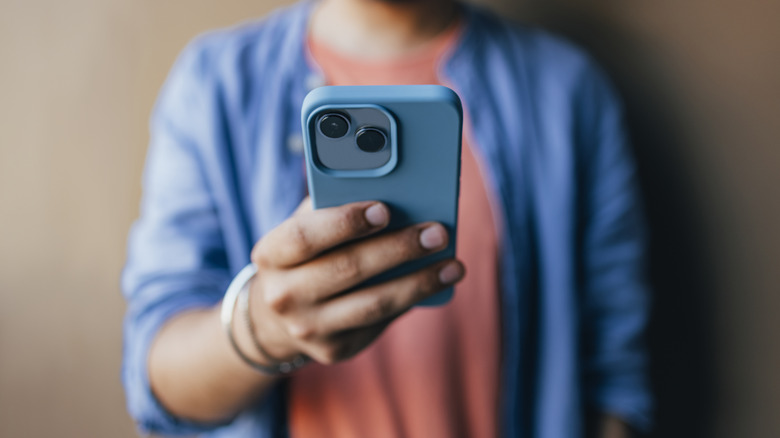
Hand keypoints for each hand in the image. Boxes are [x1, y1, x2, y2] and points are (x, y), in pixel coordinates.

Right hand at [246, 198, 463, 364]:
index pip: (305, 236)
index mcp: (271, 254)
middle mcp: (283, 295)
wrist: (279, 316)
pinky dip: (414, 299)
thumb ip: (335, 206)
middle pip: (347, 269)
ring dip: (419, 282)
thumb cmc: (306, 256)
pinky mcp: (335, 349)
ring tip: (453, 265)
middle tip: (437, 233)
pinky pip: (381, 321)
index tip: (384, 209)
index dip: (345, 222)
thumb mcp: (306, 227)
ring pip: (373, 303)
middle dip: (398, 249)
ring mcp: (308, 327)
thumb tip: (394, 192)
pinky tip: (439, 282)